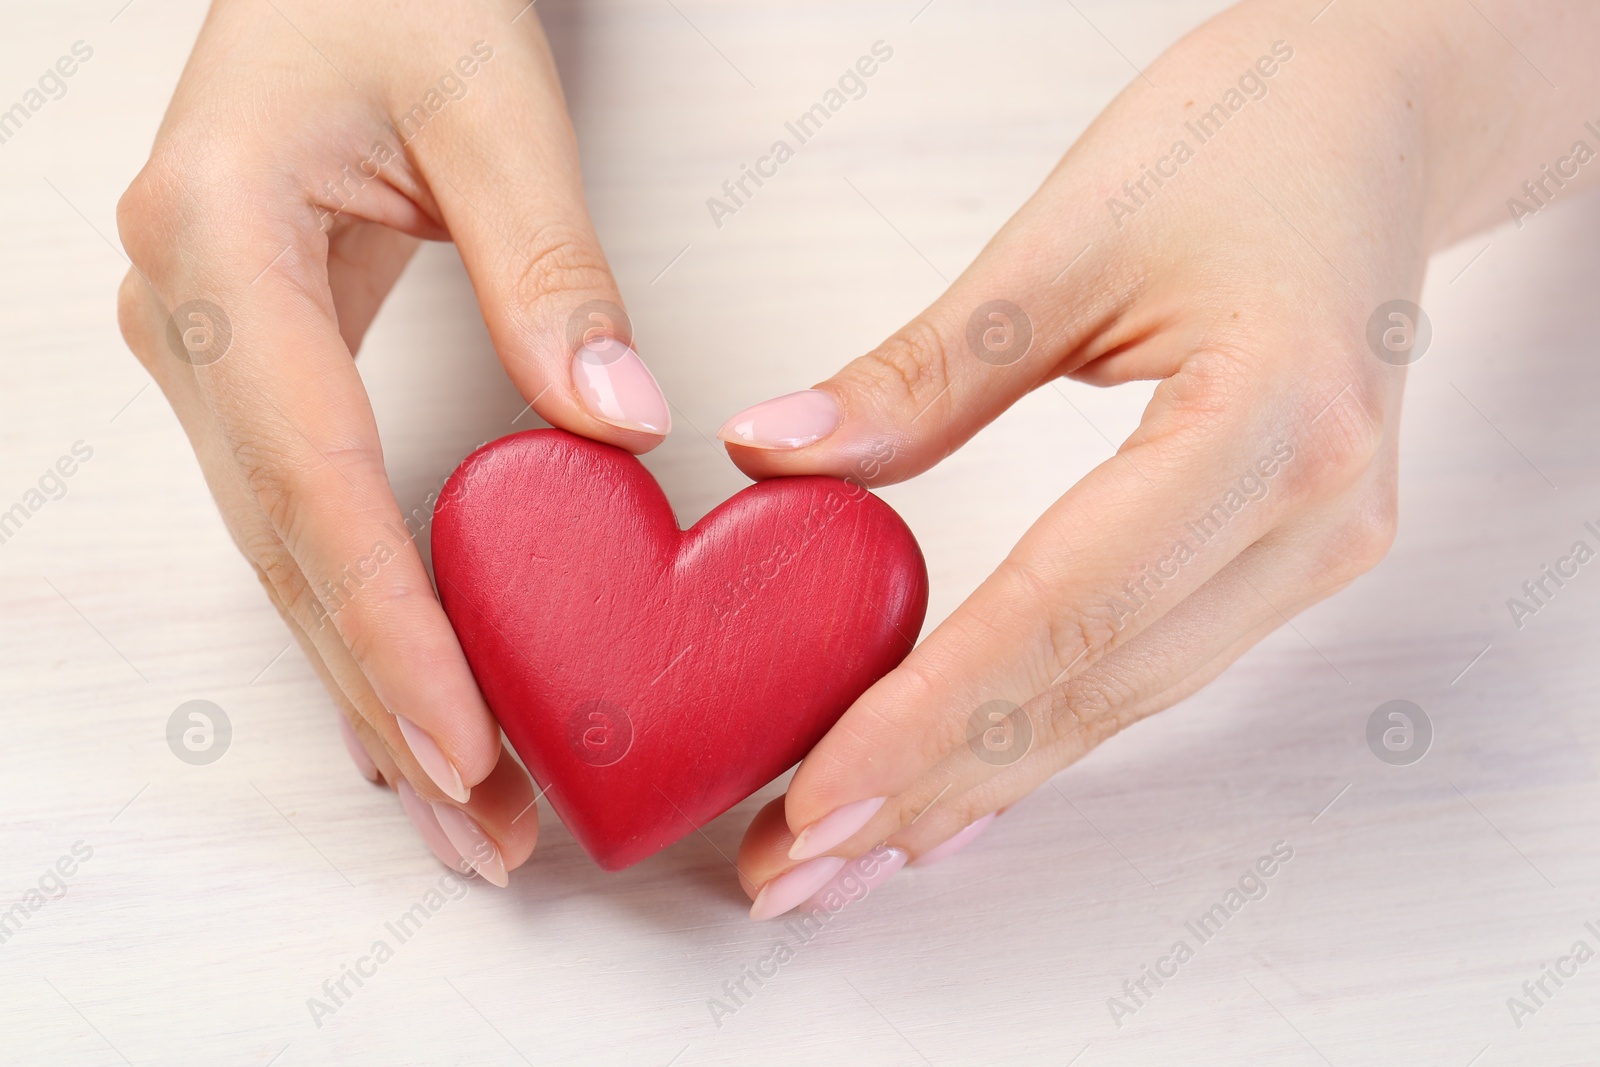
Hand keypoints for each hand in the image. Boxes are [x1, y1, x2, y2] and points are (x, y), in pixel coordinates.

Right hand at [116, 0, 671, 884]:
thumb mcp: (488, 99)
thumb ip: (548, 263)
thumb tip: (617, 426)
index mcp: (217, 243)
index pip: (312, 479)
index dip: (390, 627)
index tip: (467, 743)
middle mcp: (187, 317)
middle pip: (291, 552)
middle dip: (389, 702)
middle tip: (483, 830)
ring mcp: (207, 351)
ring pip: (290, 558)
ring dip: (374, 689)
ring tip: (463, 813)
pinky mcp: (254, 369)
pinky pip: (307, 521)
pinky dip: (366, 620)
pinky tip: (411, 702)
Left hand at [721, 0, 1599, 916]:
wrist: (1372, 120)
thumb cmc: (1246, 136)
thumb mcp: (1065, 236)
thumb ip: (922, 370)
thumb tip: (780, 453)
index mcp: (1272, 422)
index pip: (1065, 612)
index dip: (931, 718)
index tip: (820, 791)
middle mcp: (1314, 516)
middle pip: (1088, 690)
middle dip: (929, 788)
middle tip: (799, 864)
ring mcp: (1315, 550)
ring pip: (1116, 704)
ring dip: (976, 785)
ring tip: (849, 848)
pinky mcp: (1288, 555)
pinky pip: (1145, 670)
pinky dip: (1040, 734)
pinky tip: (962, 792)